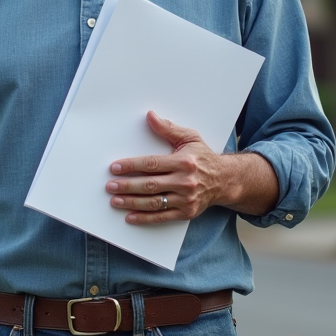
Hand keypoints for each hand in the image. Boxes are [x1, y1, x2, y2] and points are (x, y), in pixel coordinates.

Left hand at [105, 111, 229, 224]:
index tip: (115, 167)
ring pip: (154, 202)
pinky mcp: (186, 213)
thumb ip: (168, 129)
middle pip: (150, 185)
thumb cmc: (203, 158)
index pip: (152, 164)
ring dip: (132, 202)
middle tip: (110, 186)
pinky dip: (145, 218)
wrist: (225, 180)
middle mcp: (185, 181)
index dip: (131, 166)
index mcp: (183, 162)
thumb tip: (150, 116)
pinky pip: (162, 217)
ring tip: (115, 200)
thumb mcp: (190, 138)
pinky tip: (130, 217)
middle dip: (127, 186)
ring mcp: (186, 199)